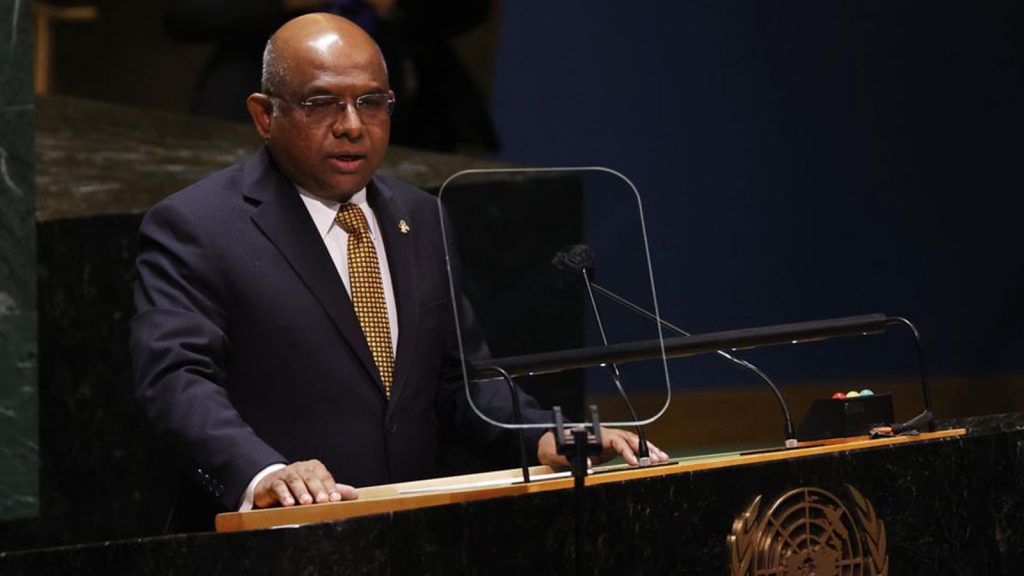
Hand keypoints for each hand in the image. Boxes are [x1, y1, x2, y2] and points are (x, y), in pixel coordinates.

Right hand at [253, 459, 357, 507]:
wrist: (272, 484)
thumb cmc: (300, 487)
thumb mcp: (318, 488)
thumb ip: (334, 490)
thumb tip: (355, 494)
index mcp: (315, 468)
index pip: (325, 477)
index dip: (331, 488)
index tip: (336, 499)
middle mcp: (301, 468)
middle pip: (311, 478)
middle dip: (318, 490)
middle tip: (323, 501)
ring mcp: (287, 473)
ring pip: (295, 481)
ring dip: (301, 492)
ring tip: (306, 502)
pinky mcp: (274, 482)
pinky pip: (279, 487)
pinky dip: (284, 494)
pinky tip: (289, 503)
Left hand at [536, 428, 669, 469]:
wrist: (552, 444)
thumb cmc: (554, 447)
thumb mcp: (558, 454)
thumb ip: (570, 458)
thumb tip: (589, 464)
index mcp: (595, 435)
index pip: (616, 440)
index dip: (626, 450)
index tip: (634, 462)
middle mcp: (605, 435)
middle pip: (629, 439)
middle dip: (644, 448)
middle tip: (658, 459)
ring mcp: (609, 441)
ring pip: (632, 442)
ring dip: (648, 450)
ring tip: (663, 459)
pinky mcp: (611, 448)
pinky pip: (629, 448)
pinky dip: (642, 453)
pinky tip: (653, 460)